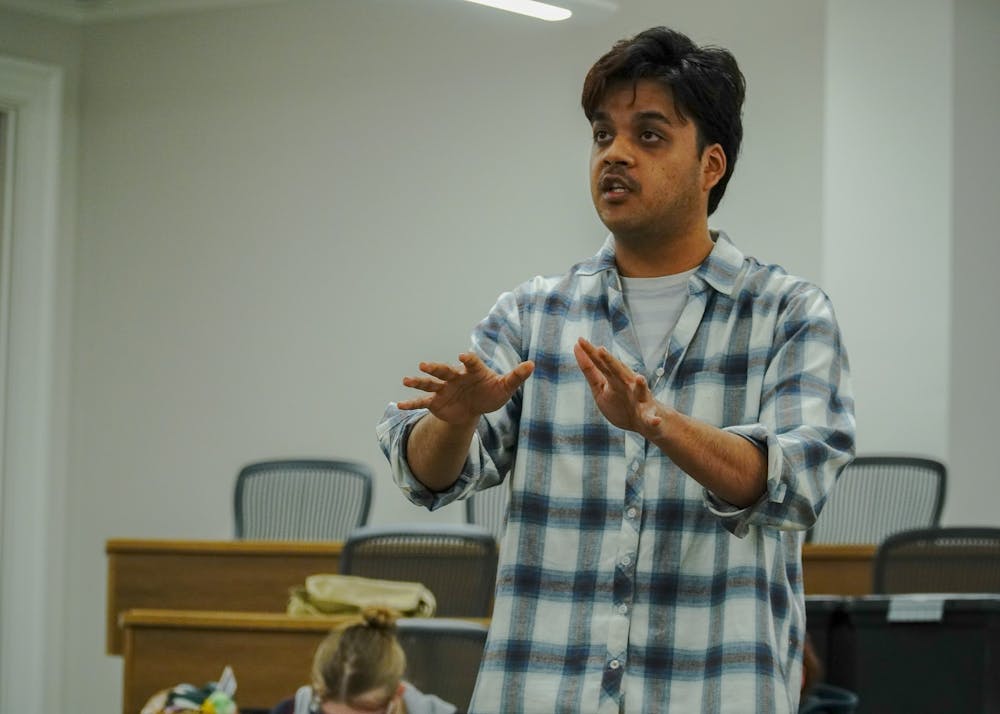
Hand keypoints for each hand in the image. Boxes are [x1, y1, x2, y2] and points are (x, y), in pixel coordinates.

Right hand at [397, 352, 533, 425]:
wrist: (476, 407)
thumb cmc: (491, 393)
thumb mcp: (505, 387)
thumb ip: (516, 376)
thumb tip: (532, 365)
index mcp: (471, 371)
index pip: (470, 363)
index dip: (468, 359)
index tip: (463, 356)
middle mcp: (455, 378)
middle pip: (444, 371)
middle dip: (435, 368)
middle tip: (424, 364)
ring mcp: (443, 390)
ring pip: (430, 384)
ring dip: (418, 382)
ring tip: (406, 380)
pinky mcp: (437, 402)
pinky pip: (423, 403)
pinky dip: (412, 404)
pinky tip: (399, 404)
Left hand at [573, 337, 666, 437]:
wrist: (647, 422)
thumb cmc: (622, 403)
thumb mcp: (600, 388)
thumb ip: (590, 371)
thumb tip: (577, 347)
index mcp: (615, 379)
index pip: (601, 364)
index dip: (591, 354)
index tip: (579, 340)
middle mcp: (629, 385)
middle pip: (619, 372)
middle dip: (611, 362)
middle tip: (600, 350)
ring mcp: (641, 400)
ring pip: (641, 390)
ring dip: (641, 384)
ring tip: (639, 378)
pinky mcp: (649, 417)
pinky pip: (651, 419)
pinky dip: (654, 420)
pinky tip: (655, 421)